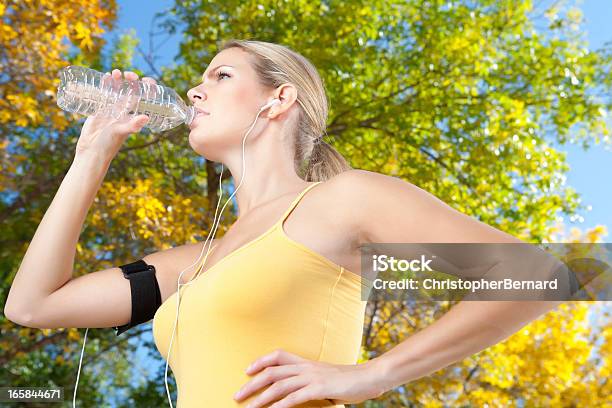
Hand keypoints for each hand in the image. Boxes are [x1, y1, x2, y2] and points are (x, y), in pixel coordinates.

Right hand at [75, 69, 157, 160]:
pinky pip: (104, 93)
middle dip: (131, 80)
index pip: (144, 99)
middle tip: (128, 75)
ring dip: (118, 80)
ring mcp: (112, 109)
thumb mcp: (122, 132)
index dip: (148, 89)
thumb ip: (133, 125)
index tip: (146, 80)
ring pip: (117, 90)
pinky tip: (105, 76)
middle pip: (131, 91)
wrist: (92, 150)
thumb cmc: (109, 143)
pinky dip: (105, 85)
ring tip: (115, 72)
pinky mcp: (100, 109)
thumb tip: (146, 117)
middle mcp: (124, 111)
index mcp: (133, 115)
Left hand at [233, 349, 386, 407]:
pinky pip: (295, 397)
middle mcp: (306, 366)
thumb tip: (298, 392)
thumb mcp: (325, 376)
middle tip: (237, 395)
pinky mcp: (320, 388)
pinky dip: (281, 405)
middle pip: (272, 372)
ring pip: (279, 385)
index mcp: (306, 362)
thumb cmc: (348, 380)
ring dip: (261, 398)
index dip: (261, 361)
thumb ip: (310, 381)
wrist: (370, 377)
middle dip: (252, 384)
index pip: (278, 355)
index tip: (247, 371)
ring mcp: (312, 376)